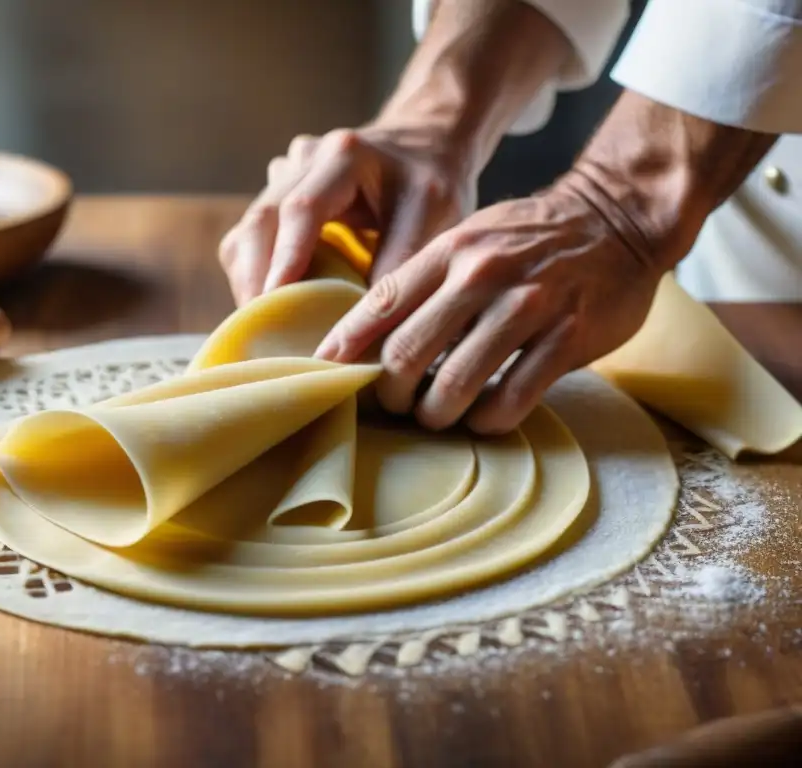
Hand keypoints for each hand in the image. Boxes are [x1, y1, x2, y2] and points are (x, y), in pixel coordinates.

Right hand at [218, 125, 470, 306]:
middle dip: (256, 278)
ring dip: (250, 281)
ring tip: (265, 327)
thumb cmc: (430, 182)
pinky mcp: (274, 202)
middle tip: (263, 330)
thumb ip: (400, 261)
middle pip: (261, 221)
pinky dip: (254, 276)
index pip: (302, 209)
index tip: (275, 301)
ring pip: (245, 233)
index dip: (287, 257)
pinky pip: (248, 241)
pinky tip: (272, 308)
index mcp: (344, 157)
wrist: (420, 146)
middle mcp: (303, 162)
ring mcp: (282, 179)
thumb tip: (361, 323)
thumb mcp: (433, 215)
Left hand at [314, 174, 665, 433]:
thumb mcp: (471, 237)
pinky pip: (512, 397)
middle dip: (390, 391)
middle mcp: (483, 275)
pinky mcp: (567, 337)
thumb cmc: (531, 236)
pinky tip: (484, 417)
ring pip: (455, 383)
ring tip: (435, 417)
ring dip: (435, 414)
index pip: (380, 303)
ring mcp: (527, 306)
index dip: (346, 345)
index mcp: (451, 249)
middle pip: (408, 352)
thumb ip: (427, 279)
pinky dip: (489, 418)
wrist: (620, 217)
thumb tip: (373, 334)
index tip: (326, 371)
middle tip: (393, 403)